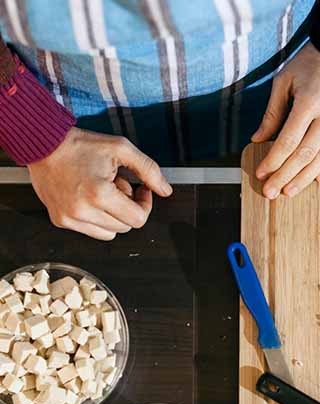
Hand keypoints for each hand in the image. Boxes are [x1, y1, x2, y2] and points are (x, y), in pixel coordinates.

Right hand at [28, 127, 172, 240]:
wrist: (43, 144)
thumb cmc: (79, 145)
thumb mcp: (121, 149)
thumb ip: (148, 170)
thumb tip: (166, 190)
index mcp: (99, 194)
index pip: (138, 219)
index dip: (145, 204)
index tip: (141, 190)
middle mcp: (82, 211)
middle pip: (125, 227)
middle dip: (128, 207)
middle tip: (118, 185)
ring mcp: (69, 218)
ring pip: (110, 233)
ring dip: (114, 215)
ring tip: (102, 191)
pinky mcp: (60, 220)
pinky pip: (92, 231)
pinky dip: (97, 219)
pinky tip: (90, 198)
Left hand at [251, 42, 319, 198]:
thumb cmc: (310, 63)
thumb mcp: (284, 80)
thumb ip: (272, 113)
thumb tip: (258, 140)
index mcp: (310, 102)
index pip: (288, 141)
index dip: (274, 161)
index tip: (261, 174)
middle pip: (305, 155)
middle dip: (286, 176)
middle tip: (272, 193)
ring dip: (305, 178)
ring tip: (290, 191)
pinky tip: (317, 180)